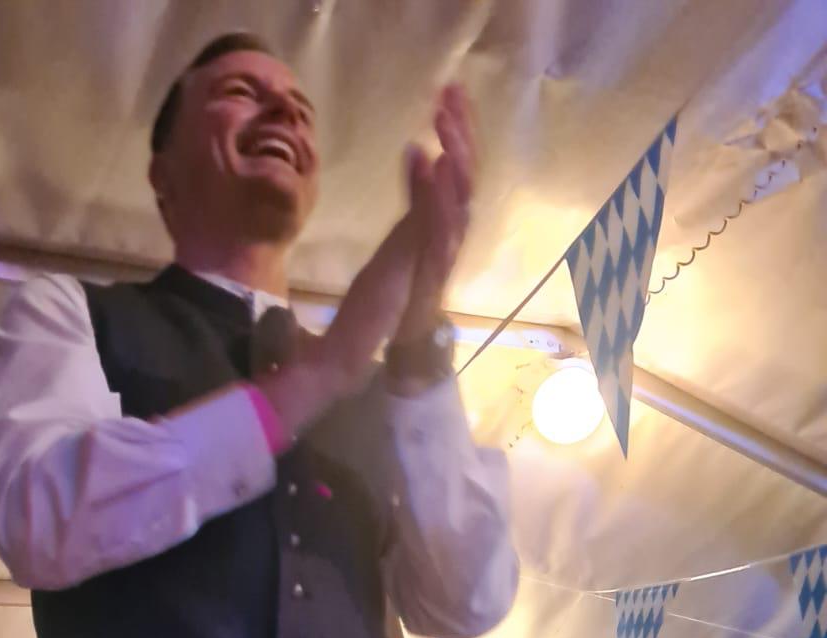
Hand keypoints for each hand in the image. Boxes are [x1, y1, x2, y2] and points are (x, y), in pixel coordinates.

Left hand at [394, 83, 475, 343]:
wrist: (372, 346)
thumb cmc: (386, 300)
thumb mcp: (399, 239)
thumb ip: (416, 201)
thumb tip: (419, 154)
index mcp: (441, 227)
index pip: (458, 171)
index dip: (459, 131)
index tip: (451, 92)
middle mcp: (448, 237)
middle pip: (465, 176)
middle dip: (461, 132)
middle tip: (451, 91)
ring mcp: (440, 254)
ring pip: (458, 197)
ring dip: (452, 153)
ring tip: (443, 119)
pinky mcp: (426, 270)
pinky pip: (436, 226)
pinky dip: (434, 192)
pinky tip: (431, 159)